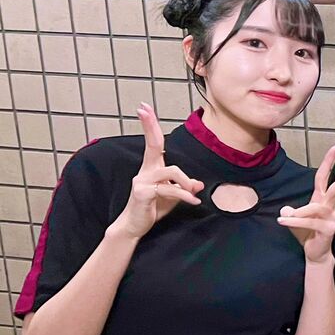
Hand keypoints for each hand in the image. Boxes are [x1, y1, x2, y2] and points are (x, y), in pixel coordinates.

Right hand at [114, 104, 204, 239]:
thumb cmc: (152, 208)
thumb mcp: (172, 196)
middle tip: (143, 108)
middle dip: (149, 125)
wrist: (134, 226)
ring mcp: (142, 181)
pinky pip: (170, 189)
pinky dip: (185, 195)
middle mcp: (145, 171)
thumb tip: (199, 184)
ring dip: (187, 183)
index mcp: (152, 168)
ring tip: (193, 194)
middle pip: (152, 144)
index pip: (153, 142)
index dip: (150, 125)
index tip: (144, 108)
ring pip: (172, 171)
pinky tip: (193, 201)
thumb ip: (184, 187)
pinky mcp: (143, 193)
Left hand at [277, 145, 334, 262]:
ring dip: (300, 212)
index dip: (329, 162)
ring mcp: (332, 218)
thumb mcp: (294, 220)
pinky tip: (284, 222)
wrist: (315, 254)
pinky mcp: (329, 229)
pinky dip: (296, 221)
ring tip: (284, 218)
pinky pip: (311, 222)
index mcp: (321, 199)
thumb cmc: (307, 234)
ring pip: (316, 208)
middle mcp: (329, 207)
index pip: (325, 177)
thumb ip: (290, 212)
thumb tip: (286, 210)